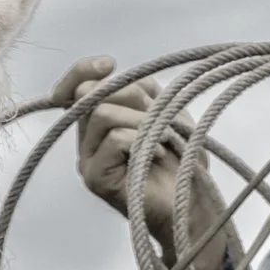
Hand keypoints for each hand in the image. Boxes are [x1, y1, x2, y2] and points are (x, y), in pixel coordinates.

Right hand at [60, 55, 228, 269]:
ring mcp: (87, 161)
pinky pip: (114, 139)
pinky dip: (142, 141)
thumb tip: (110, 70)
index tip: (110, 64)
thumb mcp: (164, 113)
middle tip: (159, 118)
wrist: (193, 205)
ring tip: (163, 140)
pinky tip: (158, 155)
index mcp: (99, 123)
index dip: (85, 69)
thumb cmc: (182, 162)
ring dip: (141, 120)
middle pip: (90, 94)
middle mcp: (87, 141)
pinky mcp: (95, 179)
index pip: (76, 86)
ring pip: (102, 114)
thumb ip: (140, 90)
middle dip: (132, 97)